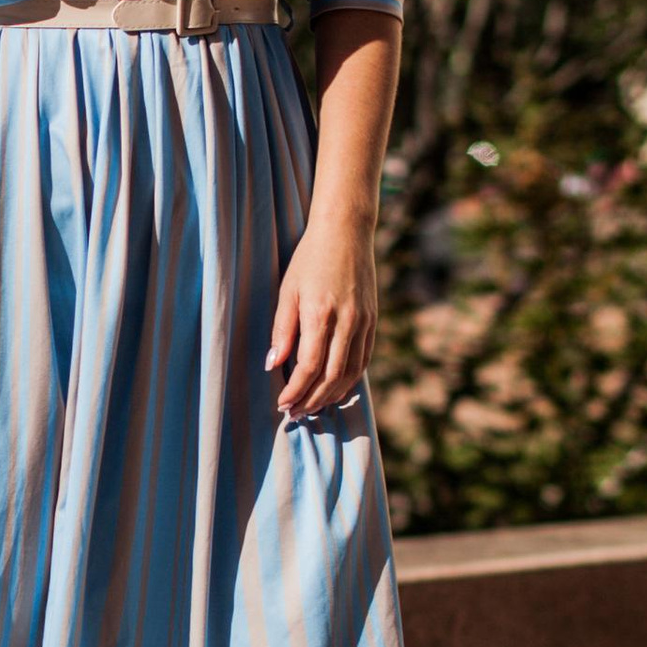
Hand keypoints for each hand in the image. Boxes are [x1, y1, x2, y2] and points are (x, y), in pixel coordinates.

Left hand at [266, 213, 377, 419]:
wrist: (346, 232)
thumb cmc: (309, 259)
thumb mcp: (287, 290)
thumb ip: (282, 330)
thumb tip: (273, 364)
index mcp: (320, 314)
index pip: (309, 367)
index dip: (296, 390)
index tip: (283, 404)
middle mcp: (346, 322)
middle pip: (332, 376)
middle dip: (312, 400)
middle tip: (295, 414)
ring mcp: (363, 322)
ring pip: (351, 372)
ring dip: (332, 395)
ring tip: (313, 407)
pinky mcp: (372, 320)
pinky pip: (363, 359)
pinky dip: (349, 379)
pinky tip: (335, 389)